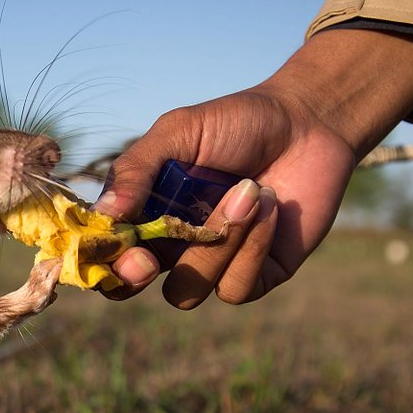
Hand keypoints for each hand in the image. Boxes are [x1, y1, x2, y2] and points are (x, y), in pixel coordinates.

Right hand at [95, 28, 412, 307]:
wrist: (308, 123)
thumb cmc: (237, 122)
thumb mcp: (179, 132)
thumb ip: (136, 169)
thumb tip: (105, 214)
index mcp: (144, 213)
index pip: (107, 251)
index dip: (104, 260)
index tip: (122, 245)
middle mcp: (172, 245)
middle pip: (131, 288)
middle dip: (133, 278)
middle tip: (148, 258)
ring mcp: (213, 265)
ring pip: (188, 290)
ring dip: (216, 244)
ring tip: (250, 190)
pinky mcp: (257, 276)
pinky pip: (236, 288)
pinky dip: (252, 246)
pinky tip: (272, 206)